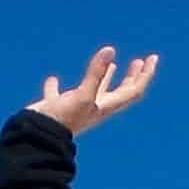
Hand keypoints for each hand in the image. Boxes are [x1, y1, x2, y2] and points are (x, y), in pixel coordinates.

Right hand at [28, 45, 157, 134]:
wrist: (36, 138)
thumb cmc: (62, 120)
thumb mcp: (82, 95)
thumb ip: (96, 73)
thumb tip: (110, 50)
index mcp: (104, 107)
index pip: (133, 90)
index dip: (144, 75)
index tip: (152, 58)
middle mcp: (94, 108)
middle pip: (120, 92)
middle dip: (131, 77)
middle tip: (140, 61)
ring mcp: (77, 108)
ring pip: (95, 92)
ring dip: (106, 78)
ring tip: (113, 64)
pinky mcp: (57, 108)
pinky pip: (59, 95)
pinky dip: (57, 87)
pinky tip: (53, 79)